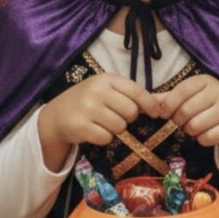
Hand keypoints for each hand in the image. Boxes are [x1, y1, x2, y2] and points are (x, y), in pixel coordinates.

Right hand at [38, 73, 159, 170]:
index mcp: (105, 79)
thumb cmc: (87, 101)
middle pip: (130, 112)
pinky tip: (93, 130)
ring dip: (114, 129)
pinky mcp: (80, 126)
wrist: (56, 115)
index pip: (136, 91)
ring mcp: (87, 108)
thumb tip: (161, 103)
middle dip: (127, 118)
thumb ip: (131, 95)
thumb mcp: (106, 91)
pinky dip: (103, 138)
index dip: (149, 104)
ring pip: (119, 126)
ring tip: (101, 123)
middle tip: (115, 116)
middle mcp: (96, 91)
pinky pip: (106, 137)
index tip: (156, 113)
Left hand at [155, 75, 218, 173]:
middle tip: (182, 123)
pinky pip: (207, 138)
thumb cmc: (208, 106)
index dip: (168, 105)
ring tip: (196, 128)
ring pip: (196, 126)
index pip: (180, 92)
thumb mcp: (191, 97)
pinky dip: (203, 140)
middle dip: (179, 121)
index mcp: (205, 81)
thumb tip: (147, 101)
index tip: (164, 114)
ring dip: (191, 131)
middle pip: (186, 111)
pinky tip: (207, 134)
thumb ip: (169, 98)